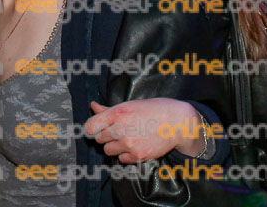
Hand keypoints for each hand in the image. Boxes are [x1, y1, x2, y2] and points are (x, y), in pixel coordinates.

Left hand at [85, 99, 203, 162]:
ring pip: (108, 150)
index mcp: (116, 113)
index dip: (93, 128)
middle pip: (99, 139)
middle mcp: (120, 129)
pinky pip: (121, 159)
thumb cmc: (152, 110)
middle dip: (106, 136)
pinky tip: (135, 146)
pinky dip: (126, 155)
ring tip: (127, 139)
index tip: (99, 128)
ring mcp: (129, 144)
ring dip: (114, 146)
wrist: (176, 123)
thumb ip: (108, 110)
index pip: (90, 127)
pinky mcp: (138, 156)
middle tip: (118, 131)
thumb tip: (93, 106)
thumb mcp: (129, 105)